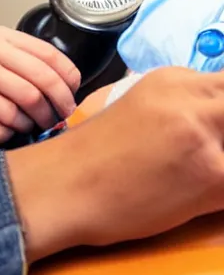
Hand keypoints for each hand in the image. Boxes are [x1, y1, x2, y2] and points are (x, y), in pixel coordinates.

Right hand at [0, 26, 80, 143]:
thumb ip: (15, 53)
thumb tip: (57, 79)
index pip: (49, 62)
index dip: (68, 84)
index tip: (71, 97)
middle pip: (36, 93)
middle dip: (52, 112)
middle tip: (53, 119)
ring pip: (14, 118)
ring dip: (26, 126)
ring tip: (24, 125)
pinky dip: (1, 137)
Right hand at [7, 67, 223, 262]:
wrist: (67, 183)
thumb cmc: (95, 154)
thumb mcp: (140, 109)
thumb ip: (182, 104)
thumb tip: (211, 120)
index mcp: (171, 79)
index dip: (221, 111)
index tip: (213, 128)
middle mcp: (191, 97)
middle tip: (210, 148)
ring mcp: (203, 132)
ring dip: (223, 158)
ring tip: (199, 171)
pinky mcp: (213, 173)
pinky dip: (219, 190)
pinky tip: (192, 195)